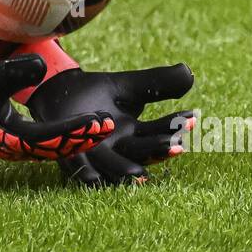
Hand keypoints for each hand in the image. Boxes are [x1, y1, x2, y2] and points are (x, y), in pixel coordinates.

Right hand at [0, 17, 113, 160]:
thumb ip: (16, 71)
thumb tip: (42, 67)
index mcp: (7, 137)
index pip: (49, 137)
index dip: (74, 129)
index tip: (97, 122)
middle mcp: (14, 147)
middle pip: (55, 148)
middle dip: (83, 137)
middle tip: (108, 125)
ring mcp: (17, 146)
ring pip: (54, 148)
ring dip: (79, 138)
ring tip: (103, 126)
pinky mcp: (19, 140)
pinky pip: (50, 143)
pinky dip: (68, 136)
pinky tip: (85, 128)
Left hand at [26, 63, 195, 185]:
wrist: (58, 91)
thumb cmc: (98, 92)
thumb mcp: (130, 85)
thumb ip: (157, 83)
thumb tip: (189, 74)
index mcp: (137, 134)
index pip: (161, 132)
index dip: (176, 126)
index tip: (192, 118)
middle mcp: (120, 149)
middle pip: (142, 152)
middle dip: (158, 150)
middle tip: (176, 147)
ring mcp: (96, 155)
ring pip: (113, 168)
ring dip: (125, 170)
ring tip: (138, 173)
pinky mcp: (69, 155)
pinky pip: (77, 169)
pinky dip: (85, 174)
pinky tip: (92, 178)